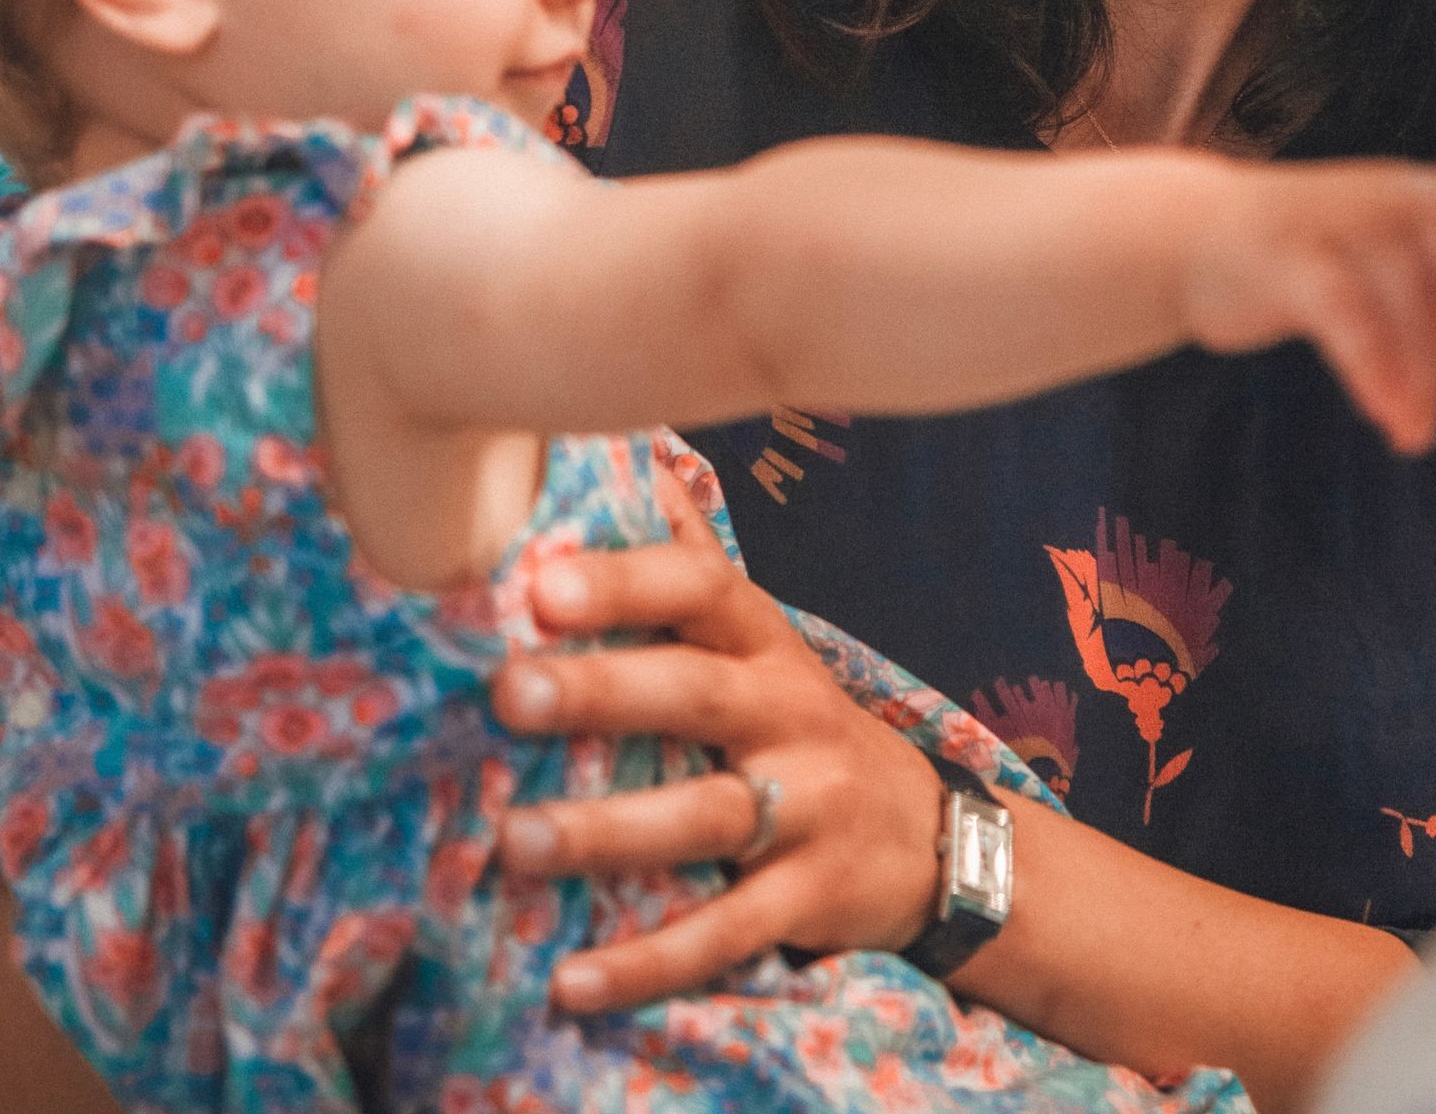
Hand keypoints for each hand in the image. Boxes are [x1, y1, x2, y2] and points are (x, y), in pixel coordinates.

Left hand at [489, 472, 945, 1014]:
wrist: (930, 836)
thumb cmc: (796, 718)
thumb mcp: (757, 635)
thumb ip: (687, 558)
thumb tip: (631, 452)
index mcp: (762, 641)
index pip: (700, 589)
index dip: (625, 580)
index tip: (540, 579)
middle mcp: (789, 712)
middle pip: (695, 695)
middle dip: (603, 690)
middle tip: (506, 691)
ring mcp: (807, 807)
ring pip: (709, 817)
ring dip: (610, 832)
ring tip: (511, 842)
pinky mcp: (810, 898)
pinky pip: (728, 933)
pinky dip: (650, 963)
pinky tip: (571, 983)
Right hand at [1181, 149, 1435, 453]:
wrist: (1193, 239)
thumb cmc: (1316, 263)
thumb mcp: (1399, 277)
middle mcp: (1400, 194)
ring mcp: (1344, 217)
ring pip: (1413, 306)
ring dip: (1425, 382)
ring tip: (1418, 436)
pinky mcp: (1291, 253)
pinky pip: (1351, 319)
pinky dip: (1377, 373)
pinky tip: (1388, 416)